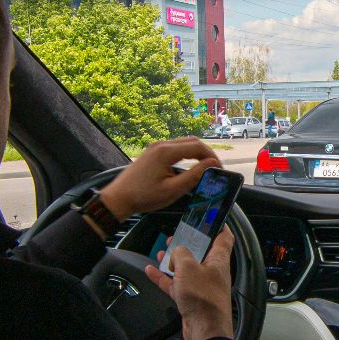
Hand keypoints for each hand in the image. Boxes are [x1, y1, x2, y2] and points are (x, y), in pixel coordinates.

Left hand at [99, 137, 222, 216]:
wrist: (118, 198)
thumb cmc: (143, 196)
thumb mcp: (172, 190)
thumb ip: (194, 176)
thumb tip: (212, 164)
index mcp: (166, 152)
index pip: (197, 146)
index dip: (212, 156)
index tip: (220, 169)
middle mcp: (161, 144)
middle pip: (192, 141)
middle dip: (206, 153)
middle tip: (215, 168)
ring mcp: (156, 147)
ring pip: (183, 143)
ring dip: (197, 153)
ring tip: (205, 168)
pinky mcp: (152, 152)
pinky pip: (175, 148)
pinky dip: (186, 154)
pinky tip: (189, 166)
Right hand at [144, 229, 234, 339]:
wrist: (204, 330)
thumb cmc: (204, 301)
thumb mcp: (188, 268)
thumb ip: (181, 254)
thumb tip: (177, 250)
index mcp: (218, 261)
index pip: (224, 238)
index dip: (218, 226)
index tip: (211, 217)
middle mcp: (211, 272)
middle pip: (201, 253)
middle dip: (188, 243)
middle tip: (178, 236)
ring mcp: (201, 286)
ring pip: (186, 268)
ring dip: (174, 260)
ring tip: (163, 251)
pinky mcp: (191, 298)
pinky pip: (176, 284)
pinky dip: (164, 277)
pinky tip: (152, 271)